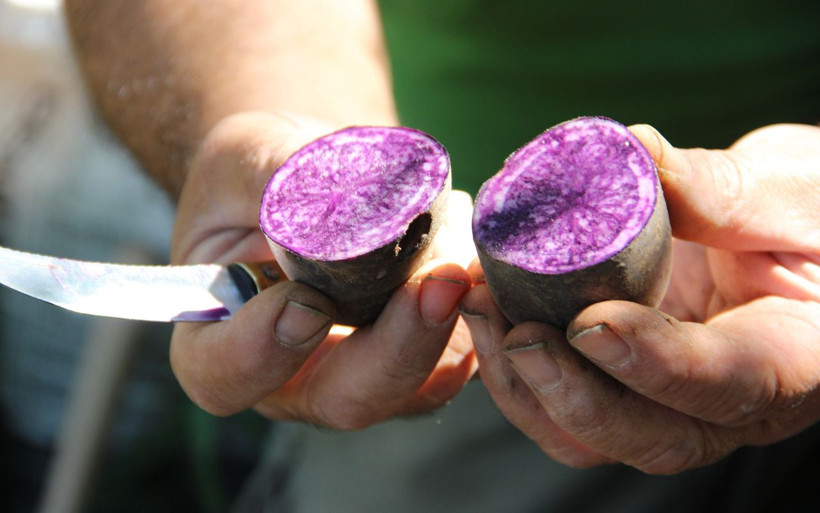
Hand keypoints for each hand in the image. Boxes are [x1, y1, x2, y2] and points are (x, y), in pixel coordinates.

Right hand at [170, 112, 476, 428]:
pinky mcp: (422, 353)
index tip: (304, 303)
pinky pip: (460, 357)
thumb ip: (271, 178)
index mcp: (223, 342)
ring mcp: (366, 372)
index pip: (226, 375)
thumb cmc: (261, 174)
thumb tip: (337, 203)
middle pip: (345, 398)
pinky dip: (480, 316)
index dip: (262, 354)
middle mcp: (296, 374)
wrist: (318, 179)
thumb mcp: (243, 159)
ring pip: (416, 386)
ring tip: (467, 255)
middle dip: (397, 350)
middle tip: (434, 286)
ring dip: (453, 328)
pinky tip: (483, 259)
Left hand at [461, 123, 819, 472]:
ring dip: (524, 383)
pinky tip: (483, 303)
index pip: (723, 383)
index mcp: (788, 360)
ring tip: (482, 308)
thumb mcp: (791, 191)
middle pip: (643, 435)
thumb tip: (635, 152)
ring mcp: (663, 394)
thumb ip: (724, 190)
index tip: (592, 324)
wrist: (795, 235)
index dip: (654, 364)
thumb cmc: (811, 212)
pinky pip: (562, 393)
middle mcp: (723, 401)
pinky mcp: (620, 373)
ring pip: (588, 431)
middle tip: (518, 332)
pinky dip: (514, 363)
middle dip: (570, 393)